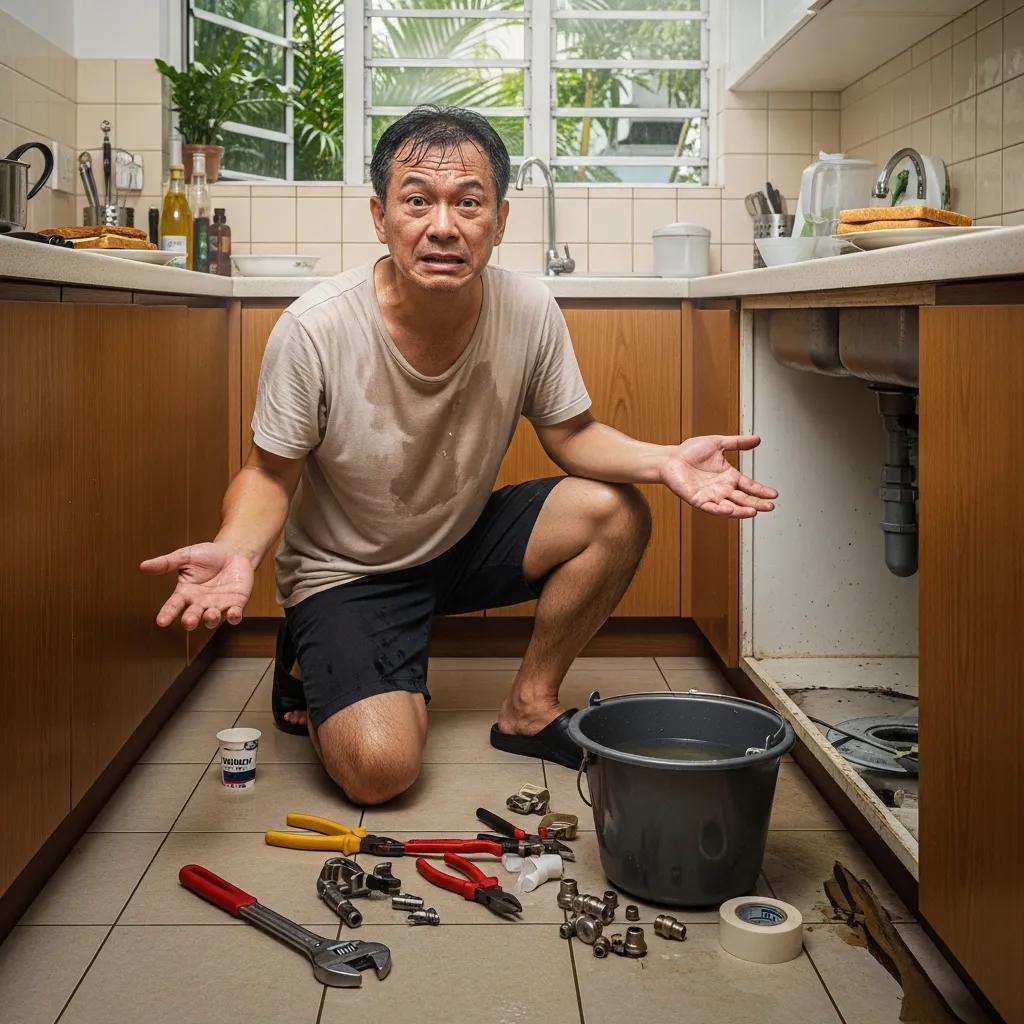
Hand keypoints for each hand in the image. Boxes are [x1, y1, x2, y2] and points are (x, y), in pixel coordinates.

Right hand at [140, 542, 253, 629]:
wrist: (233, 552)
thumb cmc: (208, 555)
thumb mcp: (186, 556)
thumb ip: (166, 563)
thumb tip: (142, 566)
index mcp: (185, 593)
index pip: (173, 606)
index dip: (167, 614)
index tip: (161, 622)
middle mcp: (200, 603)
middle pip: (192, 617)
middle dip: (190, 620)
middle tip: (189, 621)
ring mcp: (218, 606)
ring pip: (212, 619)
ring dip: (211, 619)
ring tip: (210, 614)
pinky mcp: (236, 604)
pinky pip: (234, 615)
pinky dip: (234, 617)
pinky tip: (233, 614)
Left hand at [660, 435, 777, 517]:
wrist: (669, 458)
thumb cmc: (689, 452)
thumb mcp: (718, 443)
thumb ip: (738, 442)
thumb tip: (757, 439)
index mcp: (728, 476)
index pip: (749, 486)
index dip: (761, 490)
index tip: (773, 494)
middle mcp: (722, 488)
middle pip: (743, 499)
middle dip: (757, 503)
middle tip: (770, 507)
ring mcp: (711, 496)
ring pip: (730, 507)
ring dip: (742, 510)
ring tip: (755, 511)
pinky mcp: (698, 500)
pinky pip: (711, 508)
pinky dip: (720, 510)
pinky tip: (730, 509)